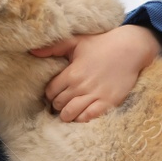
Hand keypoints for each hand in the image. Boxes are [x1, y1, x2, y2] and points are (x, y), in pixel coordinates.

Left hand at [29, 22, 160, 121]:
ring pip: (70, 114)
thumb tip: (31, 51)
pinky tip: (82, 113)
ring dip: (67, 115)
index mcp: (71, 73)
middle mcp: (81, 86)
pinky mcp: (108, 102)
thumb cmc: (101, 44)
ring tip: (69, 111)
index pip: (50, 92)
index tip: (54, 94)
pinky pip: (88, 117)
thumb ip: (53, 47)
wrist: (130, 49)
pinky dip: (82, 118)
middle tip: (61, 104)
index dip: (50, 95)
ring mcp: (95, 96)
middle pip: (59, 105)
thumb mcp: (76, 42)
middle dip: (57, 106)